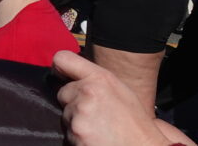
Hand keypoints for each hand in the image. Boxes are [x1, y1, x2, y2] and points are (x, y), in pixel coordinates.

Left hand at [52, 50, 180, 145]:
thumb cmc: (137, 123)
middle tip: (94, 114)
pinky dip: (77, 138)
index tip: (62, 76)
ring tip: (98, 129)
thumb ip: (94, 80)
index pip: (62, 59)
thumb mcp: (121, 91)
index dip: (60, 69)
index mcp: (100, 79)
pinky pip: (67, 134)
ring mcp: (78, 116)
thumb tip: (71, 77)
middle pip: (63, 93)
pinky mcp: (73, 135)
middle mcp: (86, 93)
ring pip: (65, 116)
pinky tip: (95, 139)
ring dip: (76, 122)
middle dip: (73, 103)